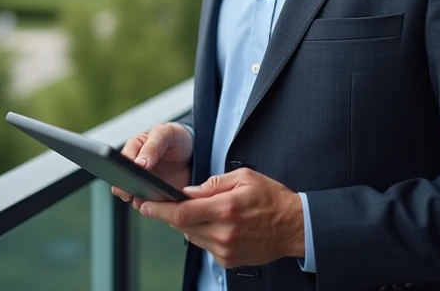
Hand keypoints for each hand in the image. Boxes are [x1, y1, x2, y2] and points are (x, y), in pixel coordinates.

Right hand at [111, 122, 192, 207]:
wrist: (193, 153)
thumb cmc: (175, 138)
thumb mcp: (166, 134)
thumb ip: (152, 146)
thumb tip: (138, 164)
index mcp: (133, 149)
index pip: (119, 161)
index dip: (122, 168)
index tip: (134, 172)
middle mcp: (134, 169)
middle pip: (121, 183)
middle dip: (125, 188)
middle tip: (133, 190)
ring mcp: (144, 185)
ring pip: (133, 198)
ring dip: (139, 200)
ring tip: (149, 197)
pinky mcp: (155, 198)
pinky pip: (150, 207)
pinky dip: (154, 208)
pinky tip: (161, 204)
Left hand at [138, 168, 304, 268]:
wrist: (295, 227)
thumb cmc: (272, 199)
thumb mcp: (244, 178)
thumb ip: (213, 184)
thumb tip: (189, 191)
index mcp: (226, 209)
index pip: (182, 211)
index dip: (159, 209)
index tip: (144, 204)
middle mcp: (224, 232)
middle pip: (182, 225)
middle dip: (169, 214)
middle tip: (161, 202)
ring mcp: (225, 249)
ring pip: (191, 236)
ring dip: (186, 223)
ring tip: (195, 210)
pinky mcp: (228, 260)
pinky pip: (204, 246)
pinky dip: (201, 233)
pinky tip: (212, 223)